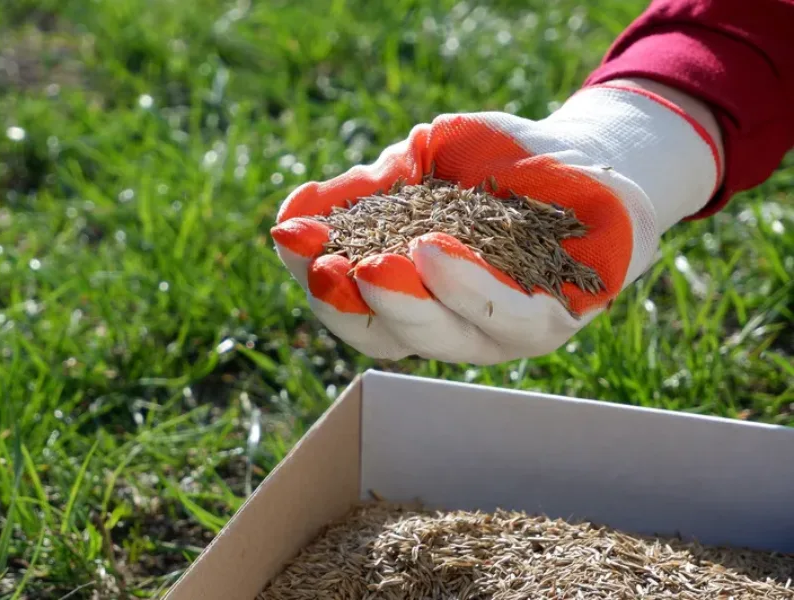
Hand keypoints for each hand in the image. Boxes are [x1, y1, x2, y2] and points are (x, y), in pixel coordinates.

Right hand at [270, 84, 720, 364]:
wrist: (578, 157)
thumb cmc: (491, 165)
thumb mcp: (416, 168)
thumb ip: (362, 195)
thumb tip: (291, 215)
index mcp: (411, 299)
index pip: (354, 310)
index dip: (318, 281)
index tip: (290, 242)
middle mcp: (450, 326)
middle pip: (390, 336)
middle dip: (353, 303)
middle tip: (327, 267)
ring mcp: (500, 331)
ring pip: (446, 335)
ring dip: (406, 303)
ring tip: (377, 265)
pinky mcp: (554, 319)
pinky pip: (509, 315)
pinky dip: (468, 289)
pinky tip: (434, 252)